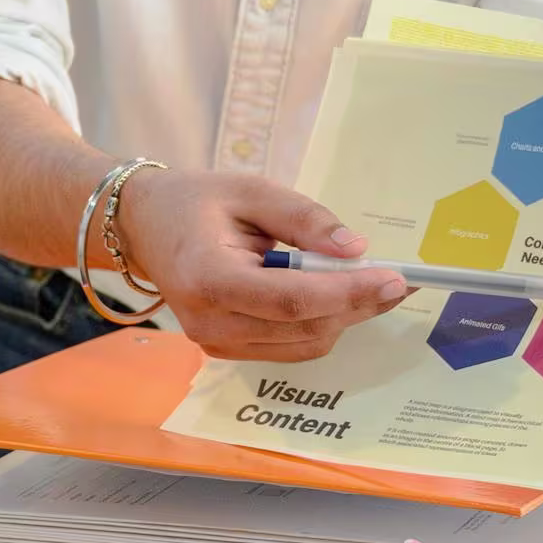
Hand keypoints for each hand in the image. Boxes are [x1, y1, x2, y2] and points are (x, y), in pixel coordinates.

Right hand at [116, 165, 409, 359]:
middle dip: (358, 305)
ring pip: (304, 345)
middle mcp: (210, 322)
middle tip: (397, 280)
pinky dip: (321, 324)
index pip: (290, 300)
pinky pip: (290, 348)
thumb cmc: (197, 202)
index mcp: (208, 277)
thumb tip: (355, 249)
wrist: (145, 227)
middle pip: (304, 329)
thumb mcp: (251, 191)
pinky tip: (334, 295)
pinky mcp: (226, 351)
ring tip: (369, 284)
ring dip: (344, 317)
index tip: (393, 279)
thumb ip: (304, 218)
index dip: (347, 293)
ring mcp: (216, 343)